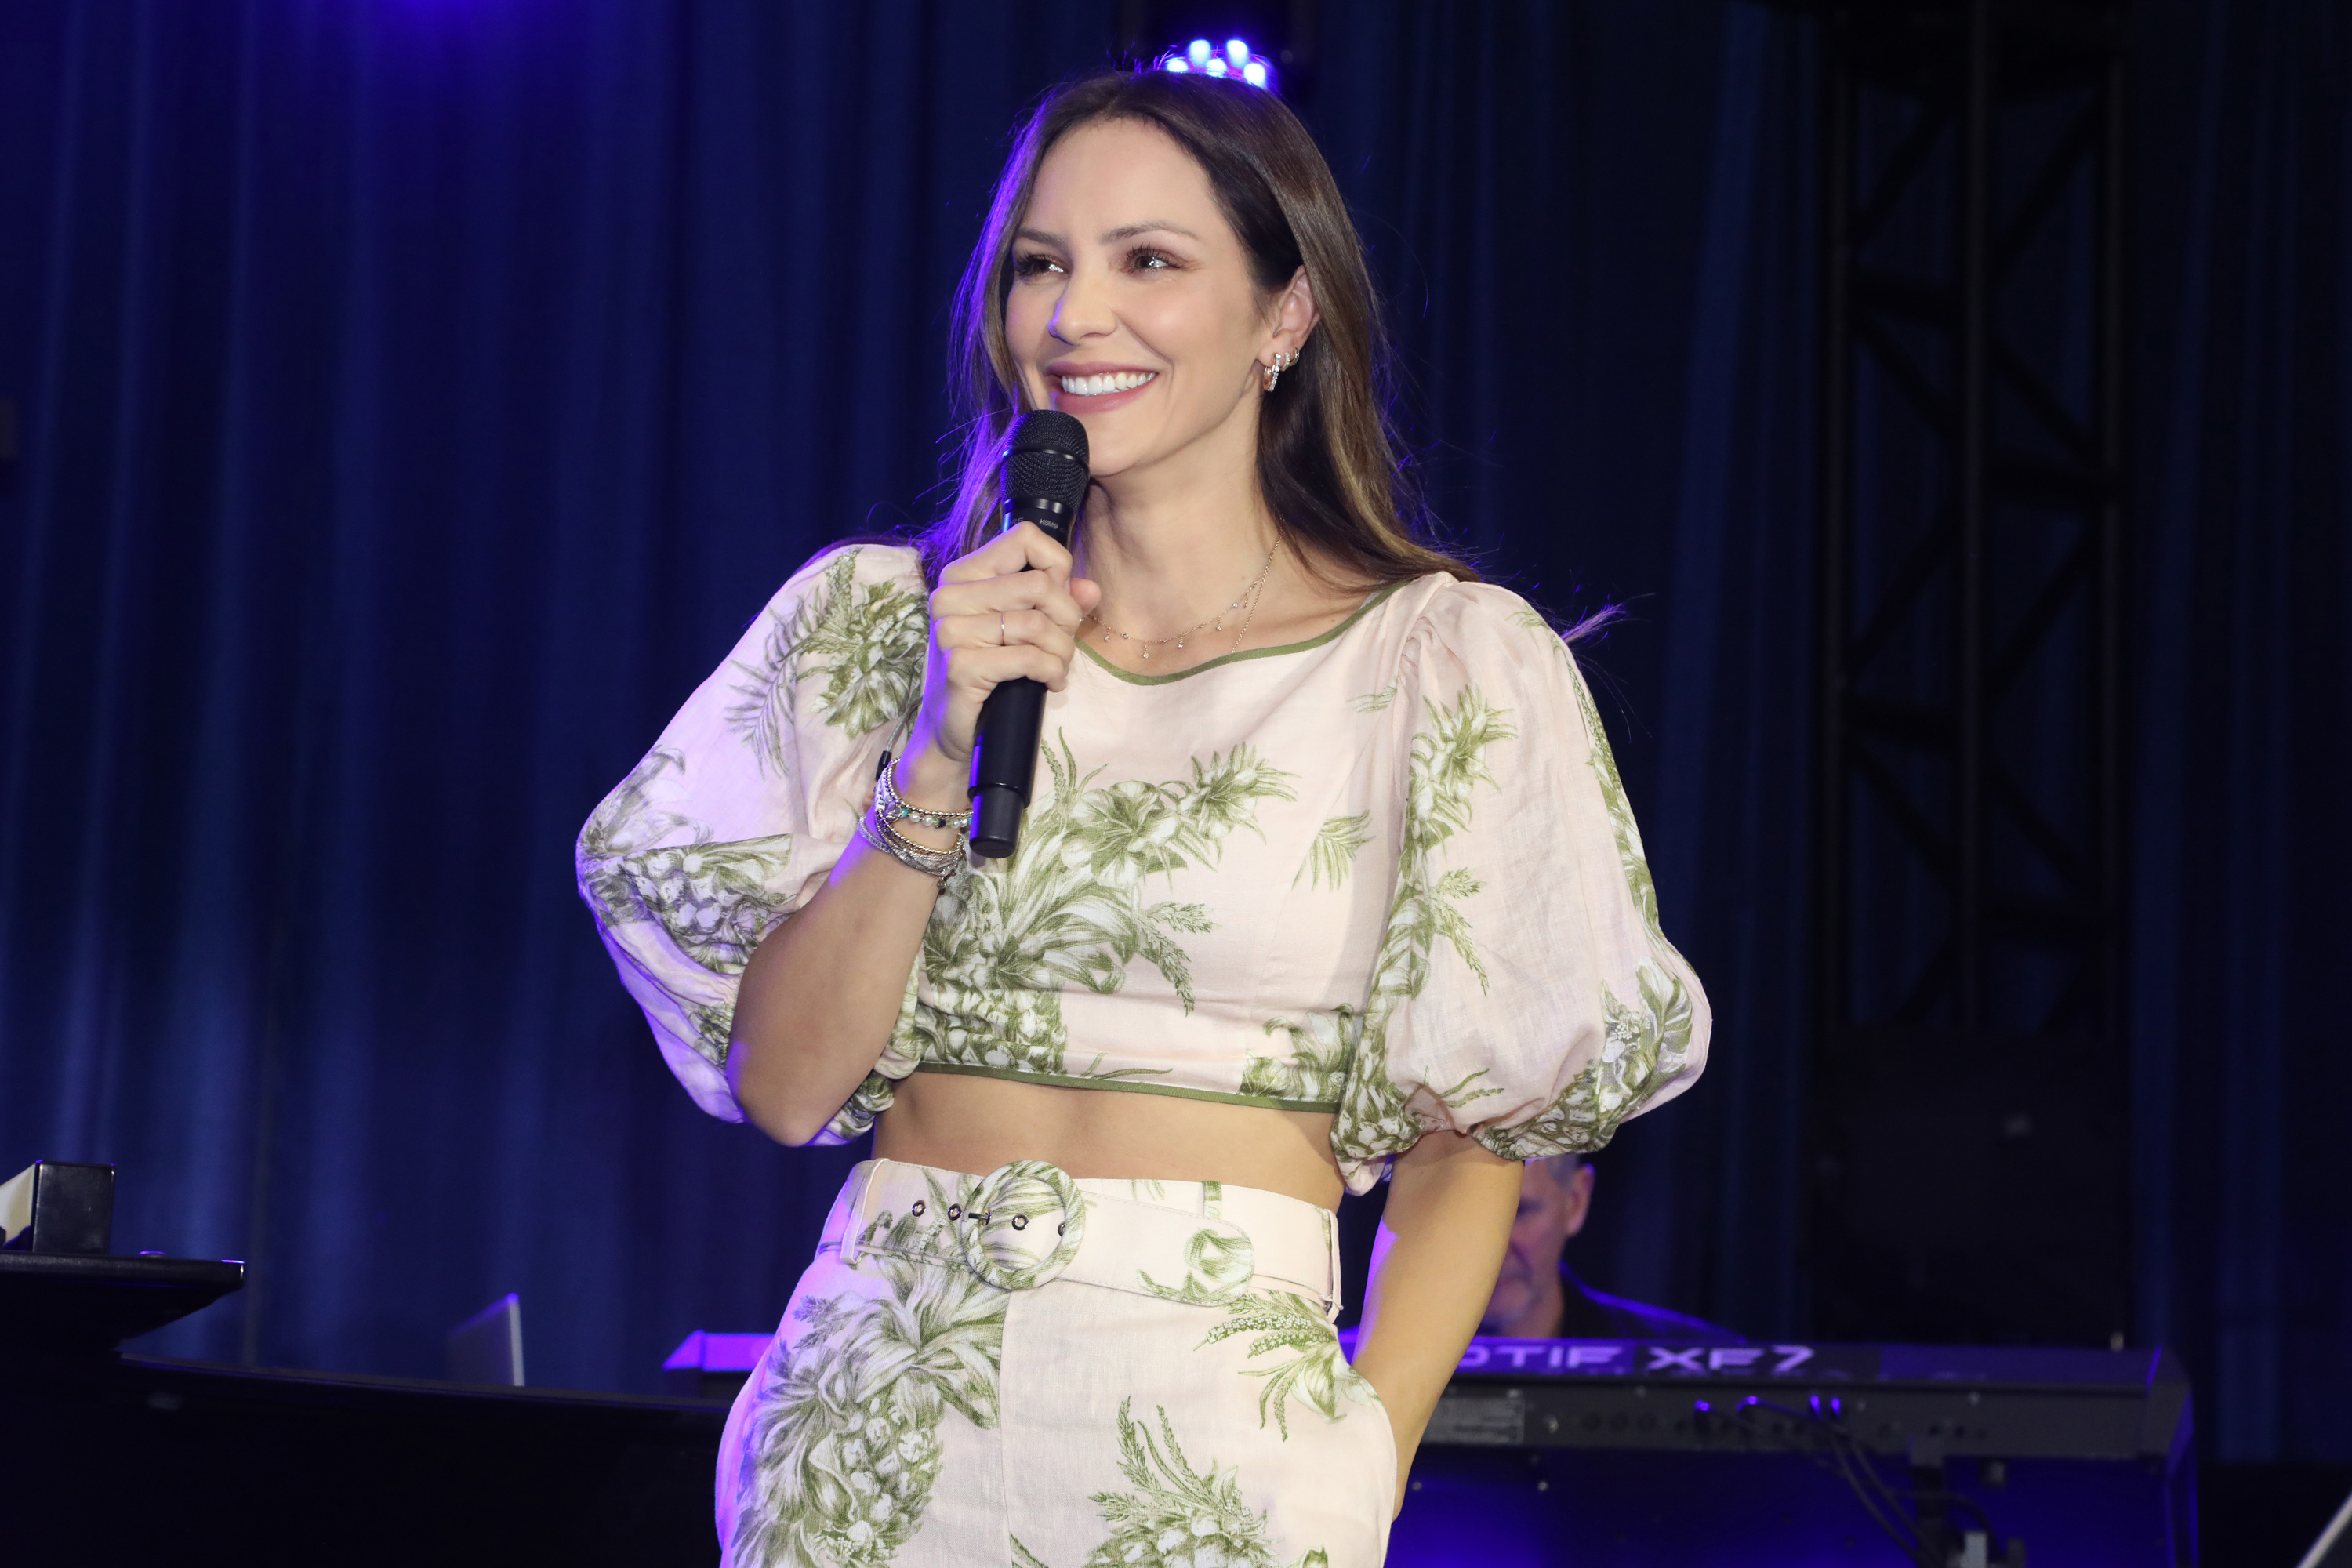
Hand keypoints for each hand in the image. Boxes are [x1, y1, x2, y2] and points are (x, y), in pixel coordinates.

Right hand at [899, 523, 1099, 803]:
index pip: (1023, 537)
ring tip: (1056, 668)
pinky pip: (1030, 657)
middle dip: (1067, 619)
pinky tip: (1050, 683)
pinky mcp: (962, 666)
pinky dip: (1052, 672)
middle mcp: (951, 596)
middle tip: (1062, 646)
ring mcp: (952, 631)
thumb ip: (1057, 602)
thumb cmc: (990, 674)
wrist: (951, 730)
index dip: (1057, 565)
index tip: (1060, 599)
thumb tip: (1090, 588)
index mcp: (963, 575)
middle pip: (1039, 584)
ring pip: (1038, 623)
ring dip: (1062, 651)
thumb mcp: (1023, 630)